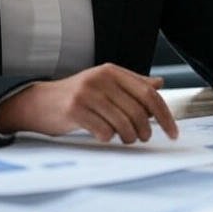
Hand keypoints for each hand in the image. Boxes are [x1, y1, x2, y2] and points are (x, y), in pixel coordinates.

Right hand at [0, 63, 178, 142]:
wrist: (39, 103)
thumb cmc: (78, 96)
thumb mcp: (105, 84)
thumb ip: (132, 84)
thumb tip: (159, 85)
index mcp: (113, 72)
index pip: (150, 94)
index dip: (165, 115)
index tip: (173, 132)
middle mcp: (102, 79)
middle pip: (138, 111)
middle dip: (145, 130)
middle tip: (143, 138)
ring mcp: (87, 93)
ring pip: (123, 123)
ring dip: (129, 137)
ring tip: (126, 139)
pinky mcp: (74, 109)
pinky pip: (103, 130)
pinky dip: (108, 138)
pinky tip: (104, 137)